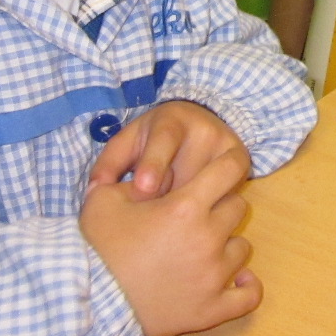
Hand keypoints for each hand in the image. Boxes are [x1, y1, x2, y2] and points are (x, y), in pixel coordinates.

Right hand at [81, 153, 262, 335]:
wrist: (85, 304)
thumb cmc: (95, 247)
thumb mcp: (106, 198)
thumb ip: (137, 181)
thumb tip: (157, 178)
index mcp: (185, 207)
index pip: (230, 170)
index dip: (233, 161)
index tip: (231, 163)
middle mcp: (207, 238)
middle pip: (237, 208)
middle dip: (220, 205)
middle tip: (198, 214)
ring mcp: (212, 276)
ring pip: (242, 247)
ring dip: (226, 244)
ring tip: (202, 249)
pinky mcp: (210, 310)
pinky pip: (248, 296)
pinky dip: (247, 286)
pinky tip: (238, 279)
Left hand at [89, 100, 250, 199]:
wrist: (198, 121)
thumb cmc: (153, 139)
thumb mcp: (128, 143)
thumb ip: (109, 164)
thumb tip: (95, 191)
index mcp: (170, 119)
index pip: (164, 140)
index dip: (154, 164)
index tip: (145, 187)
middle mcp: (203, 128)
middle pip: (184, 172)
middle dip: (165, 197)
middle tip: (149, 214)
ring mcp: (225, 143)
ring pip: (205, 186)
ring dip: (186, 205)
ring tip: (170, 217)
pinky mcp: (240, 157)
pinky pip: (224, 190)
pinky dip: (208, 204)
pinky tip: (195, 211)